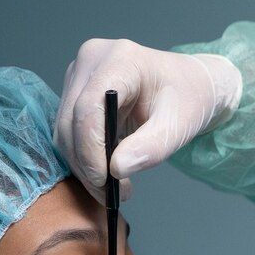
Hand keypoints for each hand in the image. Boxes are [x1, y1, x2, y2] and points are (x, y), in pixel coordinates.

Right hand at [55, 39, 242, 200]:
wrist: (190, 85)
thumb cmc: (188, 99)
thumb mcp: (178, 126)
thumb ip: (151, 147)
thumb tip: (116, 169)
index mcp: (121, 59)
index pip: (89, 108)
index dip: (91, 149)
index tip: (105, 181)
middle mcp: (93, 59)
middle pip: (71, 120)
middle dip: (86, 164)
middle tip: (111, 195)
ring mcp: (81, 73)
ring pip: (64, 129)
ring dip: (82, 165)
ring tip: (113, 188)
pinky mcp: (77, 89)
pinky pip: (68, 130)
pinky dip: (83, 156)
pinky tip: (106, 172)